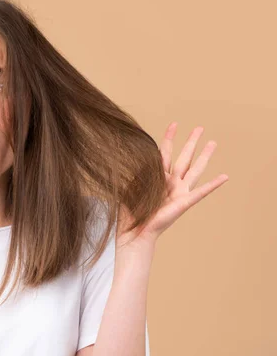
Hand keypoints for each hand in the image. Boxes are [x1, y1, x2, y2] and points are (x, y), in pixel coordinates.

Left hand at [117, 123, 228, 246]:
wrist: (134, 230)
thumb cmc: (131, 212)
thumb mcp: (131, 187)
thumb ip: (136, 172)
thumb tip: (133, 154)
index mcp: (157, 177)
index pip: (165, 152)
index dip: (170, 138)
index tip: (174, 124)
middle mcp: (171, 182)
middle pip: (184, 157)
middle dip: (192, 142)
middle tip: (200, 127)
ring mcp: (179, 191)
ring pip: (195, 169)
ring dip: (204, 156)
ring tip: (213, 142)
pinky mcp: (184, 202)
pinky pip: (201, 192)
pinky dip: (213, 184)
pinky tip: (225, 176)